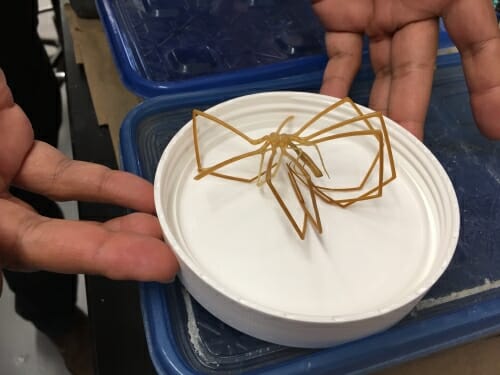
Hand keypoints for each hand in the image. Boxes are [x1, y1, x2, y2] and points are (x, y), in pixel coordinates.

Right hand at [0, 69, 177, 295]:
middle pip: (54, 243)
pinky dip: (102, 182)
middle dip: (111, 252)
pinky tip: (137, 194)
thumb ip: (3, 218)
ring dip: (115, 218)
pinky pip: (64, 170)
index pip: (30, 250)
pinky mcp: (17, 145)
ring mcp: (1, 178)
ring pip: (67, 207)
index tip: (138, 266)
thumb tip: (11, 254)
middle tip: (163, 262)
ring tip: (160, 227)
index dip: (89, 259)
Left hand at [311, 0, 499, 139]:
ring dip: (378, 108)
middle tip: (410, 152)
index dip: (490, 82)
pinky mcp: (341, 16)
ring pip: (381, 70)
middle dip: (415, 110)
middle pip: (419, 69)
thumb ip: (458, 0)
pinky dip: (336, 83)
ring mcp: (378, 14)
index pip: (478, 41)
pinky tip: (332, 113)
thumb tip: (476, 20)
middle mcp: (417, 6)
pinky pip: (341, 56)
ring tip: (375, 147)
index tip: (495, 127)